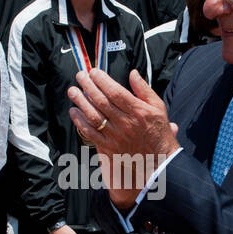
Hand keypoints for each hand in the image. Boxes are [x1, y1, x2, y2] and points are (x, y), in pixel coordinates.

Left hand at [67, 69, 180, 211]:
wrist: (160, 161)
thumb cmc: (158, 131)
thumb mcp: (158, 107)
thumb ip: (144, 89)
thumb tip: (132, 73)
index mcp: (138, 111)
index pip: (116, 92)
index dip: (102, 81)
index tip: (93, 72)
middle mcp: (126, 123)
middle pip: (102, 102)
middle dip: (88, 86)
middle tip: (80, 76)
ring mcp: (116, 137)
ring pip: (94, 116)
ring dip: (80, 102)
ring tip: (72, 91)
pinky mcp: (109, 148)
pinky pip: (91, 133)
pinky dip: (80, 122)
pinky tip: (74, 112)